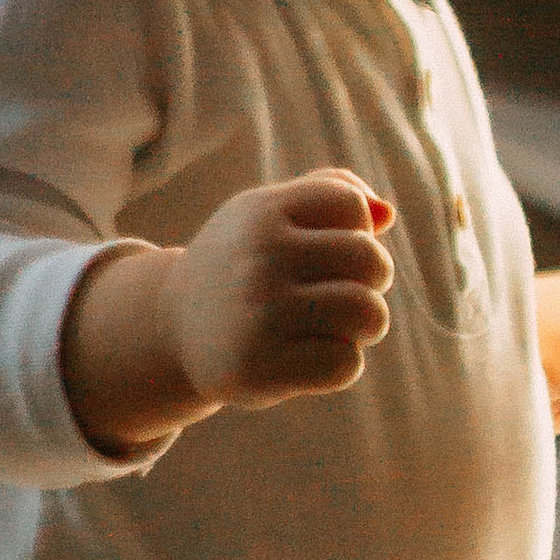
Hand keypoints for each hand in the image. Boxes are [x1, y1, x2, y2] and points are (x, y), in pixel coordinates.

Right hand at [63, 170, 394, 451]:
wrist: (174, 328)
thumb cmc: (244, 265)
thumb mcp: (269, 214)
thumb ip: (330, 193)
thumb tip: (385, 214)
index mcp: (262, 211)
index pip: (350, 205)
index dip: (356, 230)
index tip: (330, 249)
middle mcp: (260, 257)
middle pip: (371, 262)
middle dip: (371, 281)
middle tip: (343, 294)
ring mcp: (260, 313)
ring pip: (369, 314)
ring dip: (365, 325)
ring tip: (337, 326)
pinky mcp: (262, 366)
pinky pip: (346, 364)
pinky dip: (340, 364)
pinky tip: (310, 356)